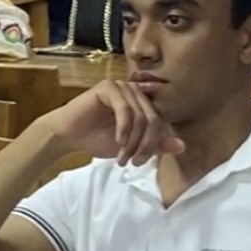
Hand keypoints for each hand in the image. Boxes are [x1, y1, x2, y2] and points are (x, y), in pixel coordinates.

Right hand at [47, 79, 183, 166]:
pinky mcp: (109, 87)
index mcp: (144, 103)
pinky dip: (124, 129)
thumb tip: (181, 146)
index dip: (154, 144)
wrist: (69, 135)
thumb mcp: (131, 146)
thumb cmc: (98, 138)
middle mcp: (136, 92)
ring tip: (123, 156)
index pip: (161, 123)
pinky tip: (118, 141)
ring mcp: (123, 87)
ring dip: (133, 141)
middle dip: (145, 145)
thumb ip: (155, 144)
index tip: (140, 162)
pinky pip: (125, 110)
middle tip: (134, 162)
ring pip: (141, 116)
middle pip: (153, 119)